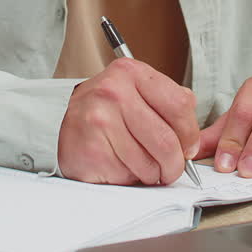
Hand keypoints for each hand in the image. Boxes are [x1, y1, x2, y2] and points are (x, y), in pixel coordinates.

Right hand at [58, 59, 199, 185]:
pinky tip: (119, 166)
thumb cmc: (104, 110)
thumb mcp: (133, 90)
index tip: (188, 146)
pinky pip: (128, 176)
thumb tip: (193, 140)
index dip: (190, 133)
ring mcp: (100, 122)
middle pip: (167, 141)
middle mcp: (114, 93)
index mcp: (130, 73)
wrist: (58, 123)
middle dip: (175, 164)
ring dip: (152, 174)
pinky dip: (130, 179)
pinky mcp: (92, 151)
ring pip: (150, 164)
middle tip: (171, 168)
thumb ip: (166, 103)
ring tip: (141, 166)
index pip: (180, 105)